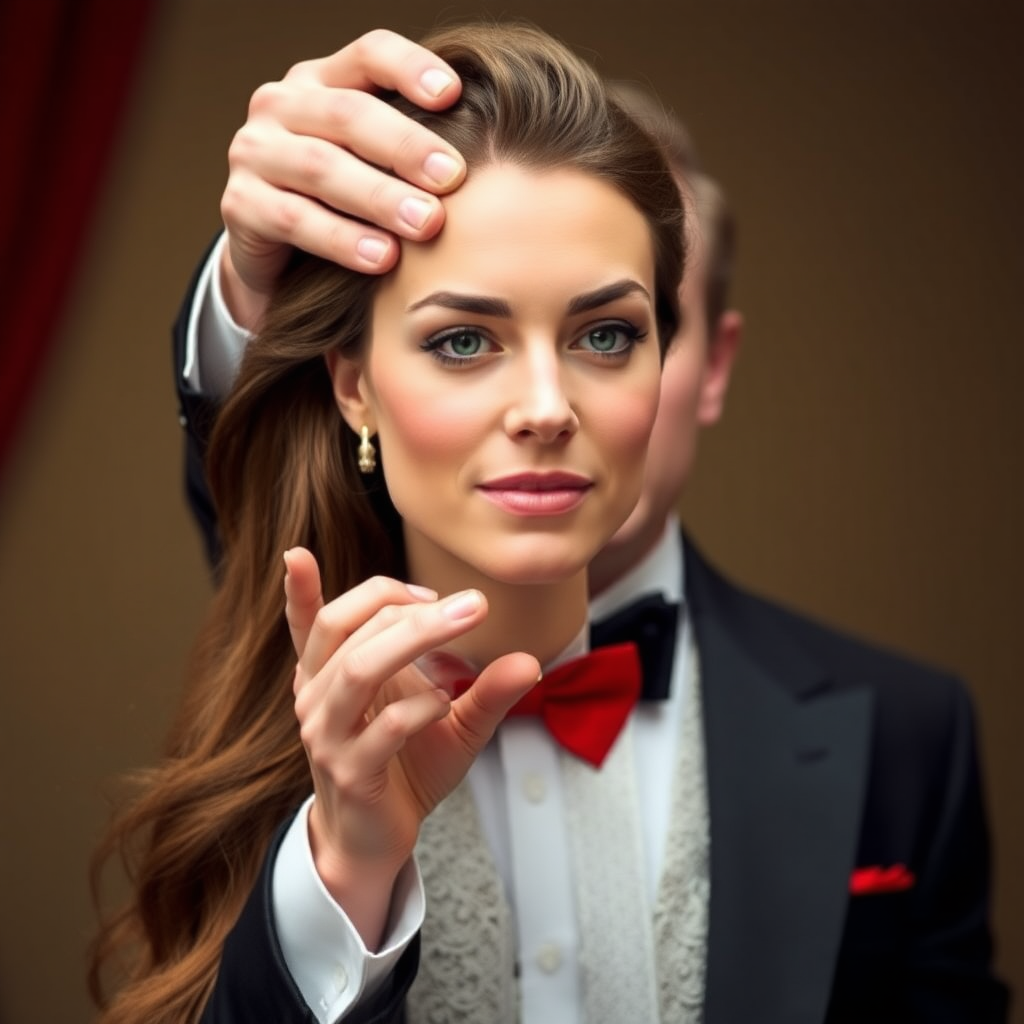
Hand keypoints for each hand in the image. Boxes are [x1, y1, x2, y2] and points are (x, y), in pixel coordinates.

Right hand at [220, 29, 466, 327]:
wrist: (279, 257)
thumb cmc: (347, 202)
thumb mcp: (376, 164)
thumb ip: (413, 150)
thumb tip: (497, 150)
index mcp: (323, 81)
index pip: (369, 54)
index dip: (410, 68)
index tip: (455, 93)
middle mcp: (282, 106)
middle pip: (348, 114)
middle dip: (405, 146)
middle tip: (453, 177)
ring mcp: (255, 153)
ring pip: (322, 168)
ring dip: (379, 197)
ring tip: (427, 224)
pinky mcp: (240, 206)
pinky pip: (295, 219)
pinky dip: (342, 240)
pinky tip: (381, 258)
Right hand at [283, 548, 537, 946]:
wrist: (378, 839)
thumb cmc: (404, 767)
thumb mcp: (447, 719)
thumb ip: (483, 688)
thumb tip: (530, 659)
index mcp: (327, 674)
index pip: (307, 622)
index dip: (297, 588)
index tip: (300, 554)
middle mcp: (317, 697)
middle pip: (346, 627)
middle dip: (406, 604)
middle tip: (470, 601)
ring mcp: (328, 735)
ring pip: (359, 667)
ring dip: (416, 637)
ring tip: (467, 620)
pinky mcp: (350, 771)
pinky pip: (385, 727)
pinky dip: (422, 706)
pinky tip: (446, 702)